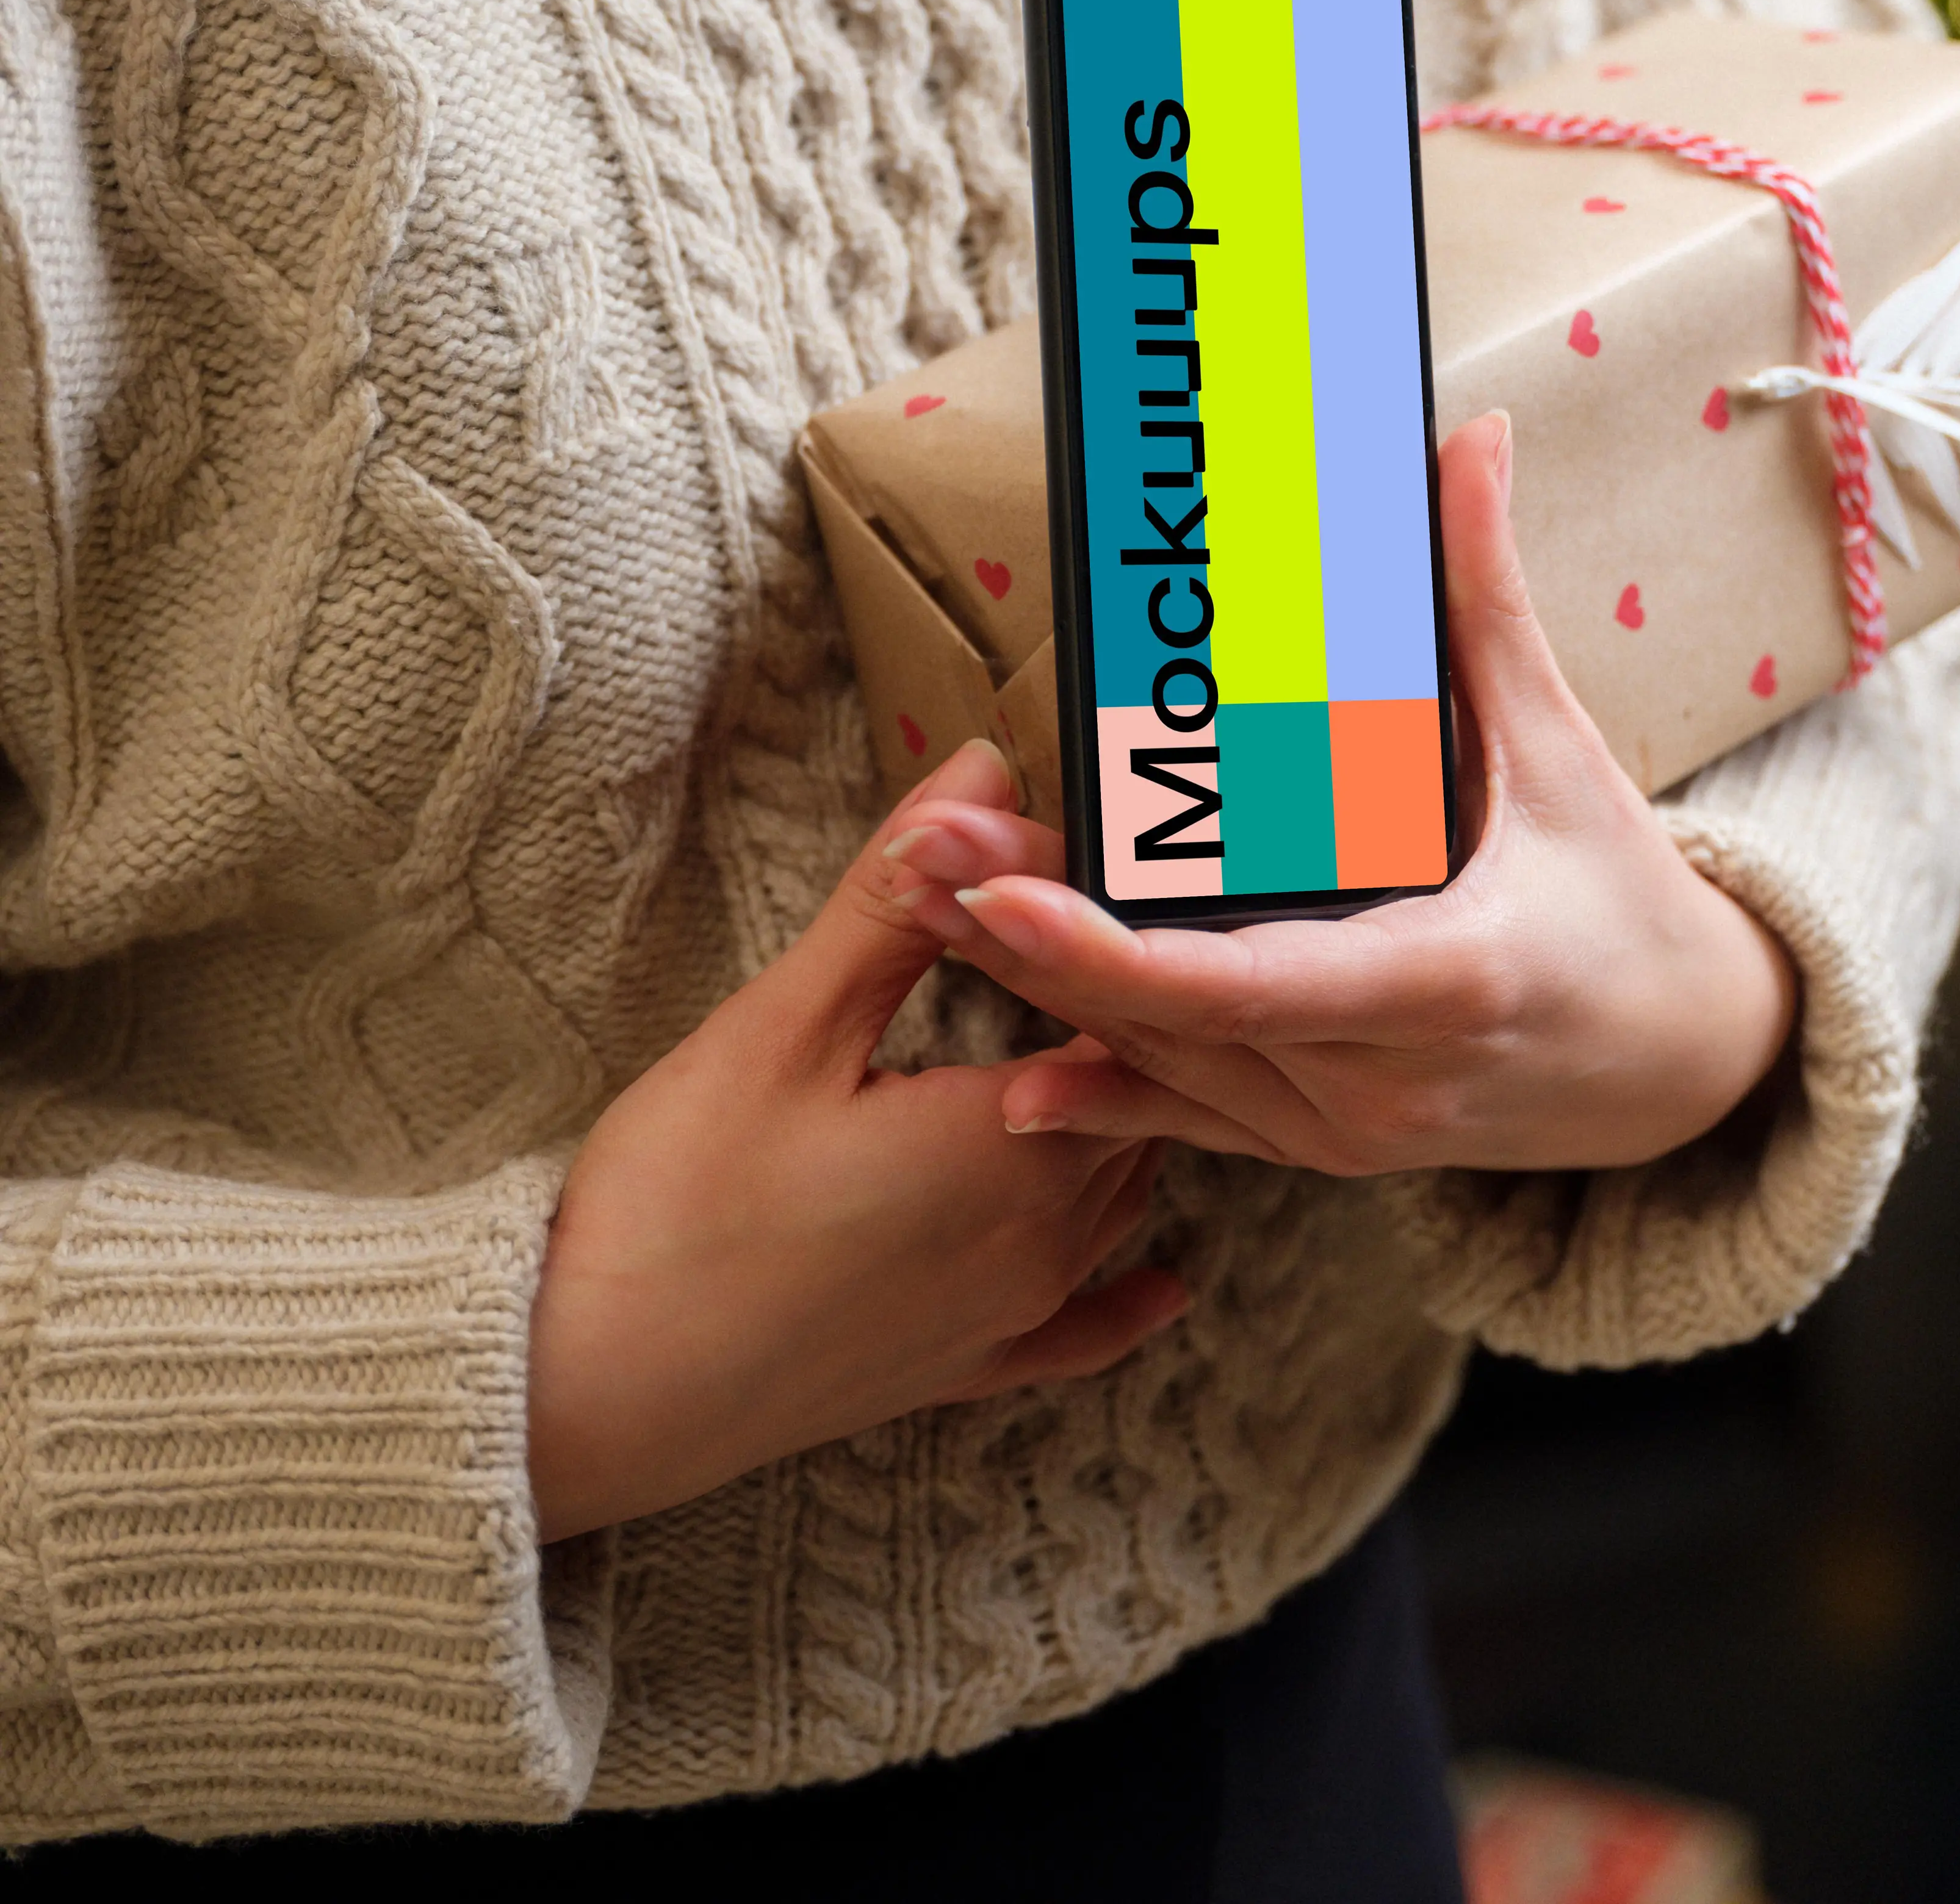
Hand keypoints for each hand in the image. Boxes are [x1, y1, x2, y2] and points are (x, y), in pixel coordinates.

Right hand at [525, 740, 1184, 1540]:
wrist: (590, 1390)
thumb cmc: (680, 1197)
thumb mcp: (787, 1023)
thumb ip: (900, 897)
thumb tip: (982, 773)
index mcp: (1010, 1144)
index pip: (1120, 1017)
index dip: (1111, 944)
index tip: (1102, 881)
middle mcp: (1041, 1238)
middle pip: (1129, 1107)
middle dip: (1119, 1026)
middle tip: (1104, 949)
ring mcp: (1005, 1317)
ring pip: (1115, 1202)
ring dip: (1119, 1127)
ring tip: (1121, 1055)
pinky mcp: (957, 1372)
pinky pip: (1080, 1332)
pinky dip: (1126, 1298)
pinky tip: (1164, 1283)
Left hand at [883, 414, 1796, 1179]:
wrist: (1695, 1067)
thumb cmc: (1628, 904)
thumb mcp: (1562, 753)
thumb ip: (1487, 600)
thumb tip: (1469, 442)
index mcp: (1447, 979)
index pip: (1249, 984)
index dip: (1113, 953)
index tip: (1004, 893)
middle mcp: (1387, 1082)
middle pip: (1173, 1025)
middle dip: (1030, 945)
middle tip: (914, 858)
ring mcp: (1353, 1134)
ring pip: (1168, 1074)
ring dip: (1045, 995)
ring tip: (927, 903)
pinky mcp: (1331, 1150)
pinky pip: (1198, 1123)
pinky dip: (1107, 1087)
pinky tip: (1015, 1073)